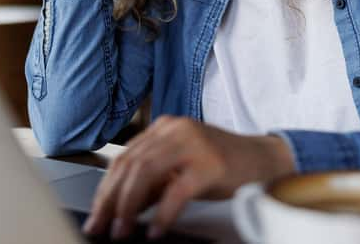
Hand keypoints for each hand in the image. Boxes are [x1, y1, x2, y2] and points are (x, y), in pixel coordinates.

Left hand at [82, 116, 294, 239]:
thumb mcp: (180, 169)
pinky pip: (177, 191)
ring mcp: (193, 144)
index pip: (124, 158)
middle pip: (131, 165)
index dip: (105, 189)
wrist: (264, 160)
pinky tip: (154, 231)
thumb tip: (119, 208)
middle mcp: (175, 129)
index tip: (95, 214)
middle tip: (101, 228)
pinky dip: (162, 215)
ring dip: (129, 208)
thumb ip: (152, 183)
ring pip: (147, 173)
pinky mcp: (210, 164)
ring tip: (122, 232)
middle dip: (111, 200)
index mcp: (164, 127)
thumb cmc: (221, 166)